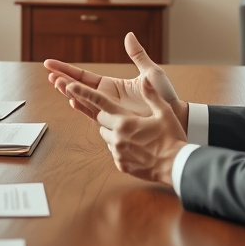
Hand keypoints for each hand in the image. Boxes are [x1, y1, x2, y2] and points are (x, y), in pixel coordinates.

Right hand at [44, 32, 187, 127]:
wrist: (174, 114)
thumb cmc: (164, 95)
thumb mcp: (150, 72)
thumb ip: (137, 55)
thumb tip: (129, 35)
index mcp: (111, 85)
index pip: (83, 76)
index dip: (66, 70)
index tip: (50, 64)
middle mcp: (106, 97)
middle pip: (77, 87)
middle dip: (62, 80)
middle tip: (48, 74)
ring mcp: (108, 109)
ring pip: (82, 100)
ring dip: (68, 92)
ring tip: (56, 84)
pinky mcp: (114, 120)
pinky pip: (94, 114)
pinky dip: (82, 107)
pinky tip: (72, 100)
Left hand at [65, 75, 186, 186]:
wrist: (176, 166)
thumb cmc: (172, 138)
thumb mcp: (163, 112)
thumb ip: (151, 95)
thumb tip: (144, 79)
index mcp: (125, 121)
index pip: (99, 103)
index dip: (82, 93)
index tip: (68, 86)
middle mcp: (117, 136)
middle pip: (100, 119)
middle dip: (106, 114)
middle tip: (123, 115)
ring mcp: (117, 151)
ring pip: (105, 135)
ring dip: (113, 130)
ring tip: (133, 132)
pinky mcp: (120, 164)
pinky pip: (113, 150)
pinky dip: (119, 145)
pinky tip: (135, 146)